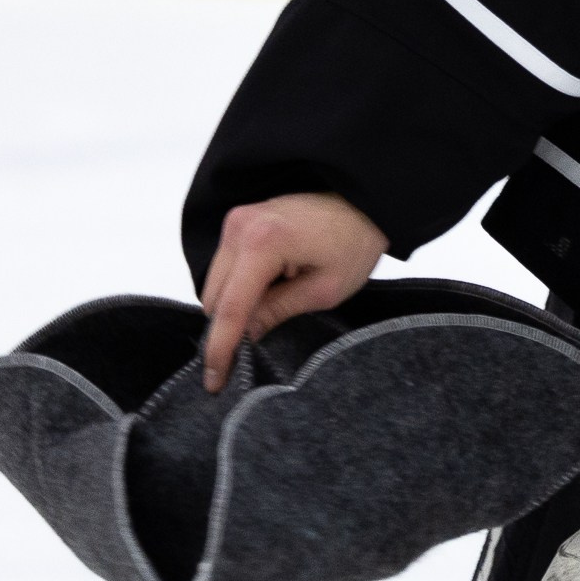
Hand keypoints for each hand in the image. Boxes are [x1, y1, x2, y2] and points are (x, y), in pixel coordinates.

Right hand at [198, 192, 385, 391]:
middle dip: (231, 323)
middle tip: (263, 334)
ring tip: (281, 295)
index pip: (230, 308)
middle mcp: (241, 227)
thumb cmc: (356, 241)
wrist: (365, 199)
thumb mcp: (325, 289)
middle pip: (214, 297)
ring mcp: (237, 219)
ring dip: (237, 301)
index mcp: (263, 243)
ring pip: (215, 282)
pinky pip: (225, 265)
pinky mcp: (240, 219)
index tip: (215, 381)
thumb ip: (278, 313)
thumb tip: (244, 336)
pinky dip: (241, 282)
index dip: (220, 348)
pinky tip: (275, 281)